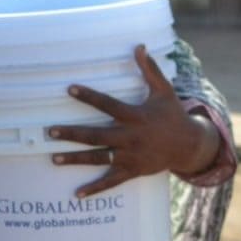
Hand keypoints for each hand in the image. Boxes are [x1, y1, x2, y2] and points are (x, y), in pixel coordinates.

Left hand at [48, 46, 219, 197]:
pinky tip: (77, 194)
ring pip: (99, 158)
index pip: (108, 104)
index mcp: (135, 116)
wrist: (190, 145)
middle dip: (72, 133)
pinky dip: (95, 188)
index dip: (89, 96)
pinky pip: (111, 181)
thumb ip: (150, 69)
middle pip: (96, 136)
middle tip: (49, 131)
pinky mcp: (132, 171)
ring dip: (76, 159)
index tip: (69, 89)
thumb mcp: (163, 91)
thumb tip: (139, 46)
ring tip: (53, 158)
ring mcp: (130, 157)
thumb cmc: (172, 115)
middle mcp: (130, 137)